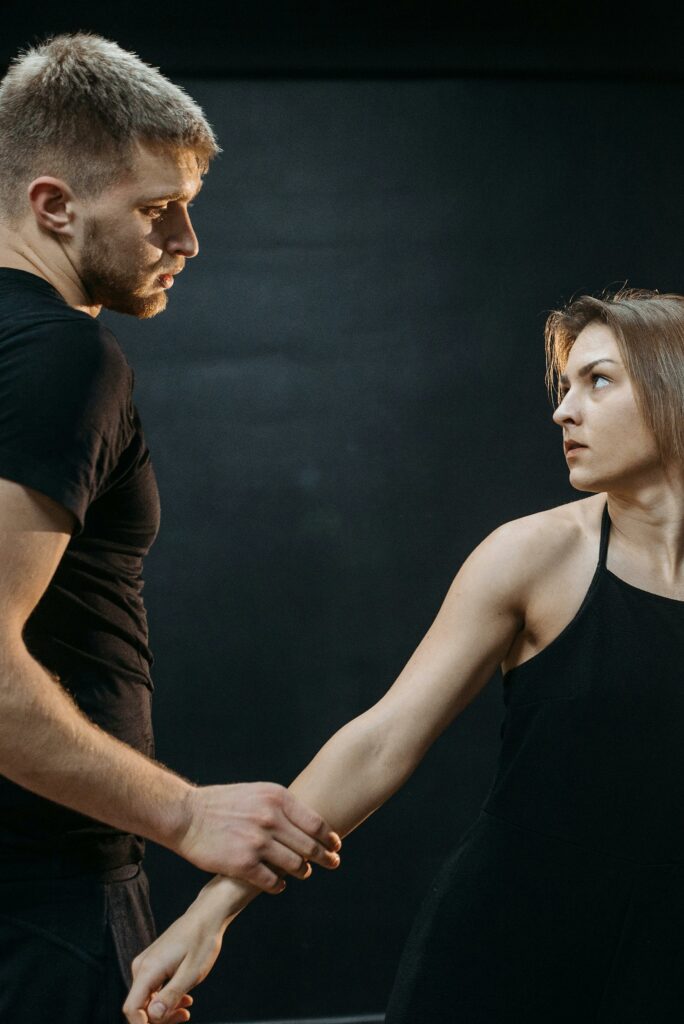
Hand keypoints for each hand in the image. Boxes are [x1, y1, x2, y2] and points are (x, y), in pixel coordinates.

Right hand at [123, 904, 224, 1023]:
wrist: (207, 916)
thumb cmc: (202, 941)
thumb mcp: (191, 973)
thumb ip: (170, 996)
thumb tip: (153, 1016)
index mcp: (148, 970)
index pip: (132, 1009)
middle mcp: (142, 967)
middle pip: (140, 1007)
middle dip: (159, 1019)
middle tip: (183, 1018)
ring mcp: (147, 965)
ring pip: (148, 1000)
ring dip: (165, 1010)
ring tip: (186, 1009)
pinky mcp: (154, 964)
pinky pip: (153, 989)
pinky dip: (167, 998)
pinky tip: (184, 999)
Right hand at [173, 782, 340, 891]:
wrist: (187, 815)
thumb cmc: (222, 803)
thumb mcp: (257, 792)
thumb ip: (281, 806)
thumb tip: (308, 823)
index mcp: (277, 798)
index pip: (316, 823)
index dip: (329, 837)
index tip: (335, 845)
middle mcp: (271, 819)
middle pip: (310, 846)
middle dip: (325, 858)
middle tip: (332, 863)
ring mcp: (258, 843)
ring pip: (295, 865)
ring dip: (302, 872)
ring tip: (303, 873)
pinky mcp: (243, 865)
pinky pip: (272, 881)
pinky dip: (279, 885)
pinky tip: (279, 884)